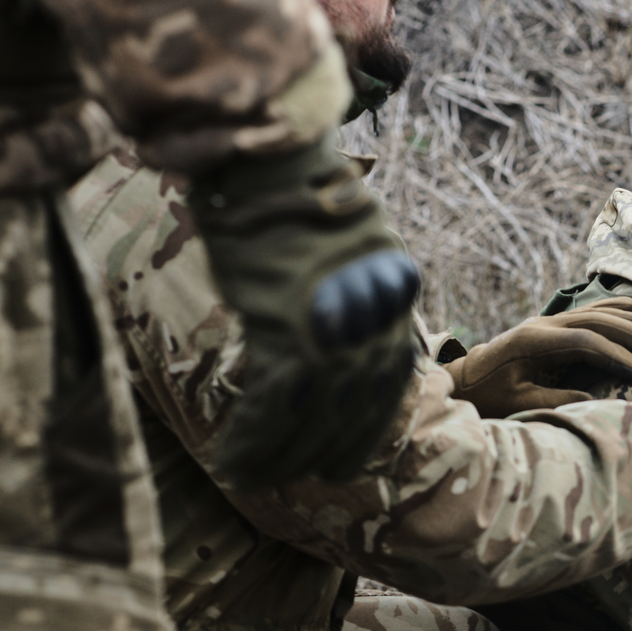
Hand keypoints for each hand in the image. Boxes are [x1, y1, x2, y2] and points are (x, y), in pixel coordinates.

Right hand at [192, 134, 422, 488]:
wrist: (269, 153)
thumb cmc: (297, 194)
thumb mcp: (355, 248)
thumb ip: (360, 298)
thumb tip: (345, 339)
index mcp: (396, 301)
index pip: (390, 385)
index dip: (365, 428)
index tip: (345, 456)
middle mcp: (374, 321)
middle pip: (356, 410)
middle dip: (327, 452)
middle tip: (304, 477)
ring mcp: (332, 327)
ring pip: (311, 417)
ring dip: (282, 457)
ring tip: (256, 477)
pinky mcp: (286, 325)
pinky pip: (271, 404)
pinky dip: (253, 441)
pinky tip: (236, 461)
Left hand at [447, 298, 631, 417]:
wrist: (464, 379)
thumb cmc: (488, 395)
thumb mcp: (517, 404)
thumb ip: (553, 401)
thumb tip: (593, 402)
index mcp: (533, 343)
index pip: (584, 343)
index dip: (615, 355)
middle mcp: (542, 326)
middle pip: (593, 322)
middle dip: (629, 333)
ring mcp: (545, 322)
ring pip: (592, 314)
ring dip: (626, 320)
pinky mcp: (548, 326)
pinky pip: (584, 312)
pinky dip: (609, 308)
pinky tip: (630, 307)